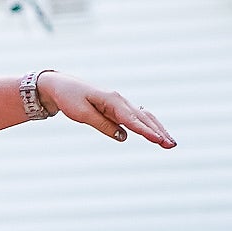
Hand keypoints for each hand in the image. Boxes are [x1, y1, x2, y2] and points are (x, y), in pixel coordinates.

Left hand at [40, 73, 176, 148]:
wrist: (60, 85)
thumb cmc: (69, 98)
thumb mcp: (82, 114)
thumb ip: (102, 125)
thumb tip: (122, 137)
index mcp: (111, 100)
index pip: (131, 119)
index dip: (145, 131)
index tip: (158, 140)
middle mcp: (120, 100)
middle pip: (144, 118)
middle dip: (159, 132)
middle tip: (171, 145)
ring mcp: (120, 103)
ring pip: (144, 117)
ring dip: (158, 129)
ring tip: (169, 142)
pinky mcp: (117, 107)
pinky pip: (137, 116)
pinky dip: (149, 125)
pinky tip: (158, 133)